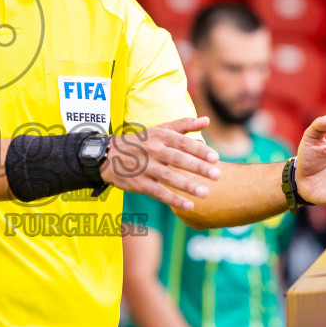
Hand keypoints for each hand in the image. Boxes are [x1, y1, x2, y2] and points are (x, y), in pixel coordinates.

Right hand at [102, 117, 220, 210]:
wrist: (108, 156)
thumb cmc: (141, 142)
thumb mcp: (159, 130)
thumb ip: (183, 125)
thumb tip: (207, 120)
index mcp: (160, 137)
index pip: (182, 142)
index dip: (199, 150)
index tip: (215, 158)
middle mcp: (153, 151)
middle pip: (178, 159)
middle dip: (198, 167)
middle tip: (217, 175)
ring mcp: (146, 167)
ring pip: (168, 177)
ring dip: (187, 185)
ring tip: (205, 193)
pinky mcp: (139, 183)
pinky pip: (158, 192)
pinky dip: (173, 199)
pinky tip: (189, 206)